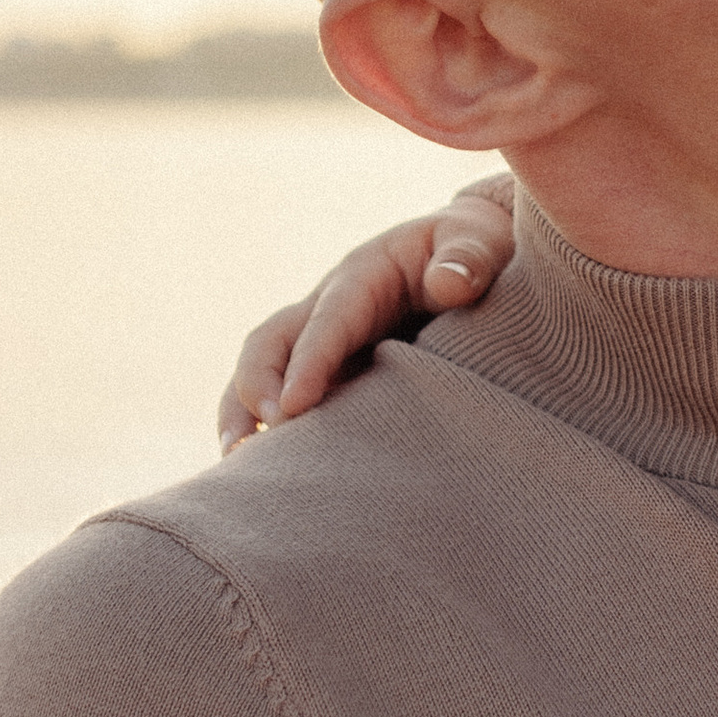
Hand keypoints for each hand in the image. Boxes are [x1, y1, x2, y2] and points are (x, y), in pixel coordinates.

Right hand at [217, 177, 518, 450]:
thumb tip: (449, 284)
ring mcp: (325, 343)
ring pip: (264, 373)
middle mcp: (328, 309)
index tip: (293, 407)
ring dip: (243, 415)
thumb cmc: (478, 248)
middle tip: (257, 444)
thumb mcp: (481, 241)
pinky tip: (265, 475)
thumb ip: (469, 259)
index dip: (308, 361)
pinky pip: (286, 397)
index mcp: (362, 277)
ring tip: (237, 467)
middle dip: (257, 389)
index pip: (327, 320)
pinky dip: (267, 429)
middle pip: (271, 343)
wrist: (477, 254)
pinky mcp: (334, 372)